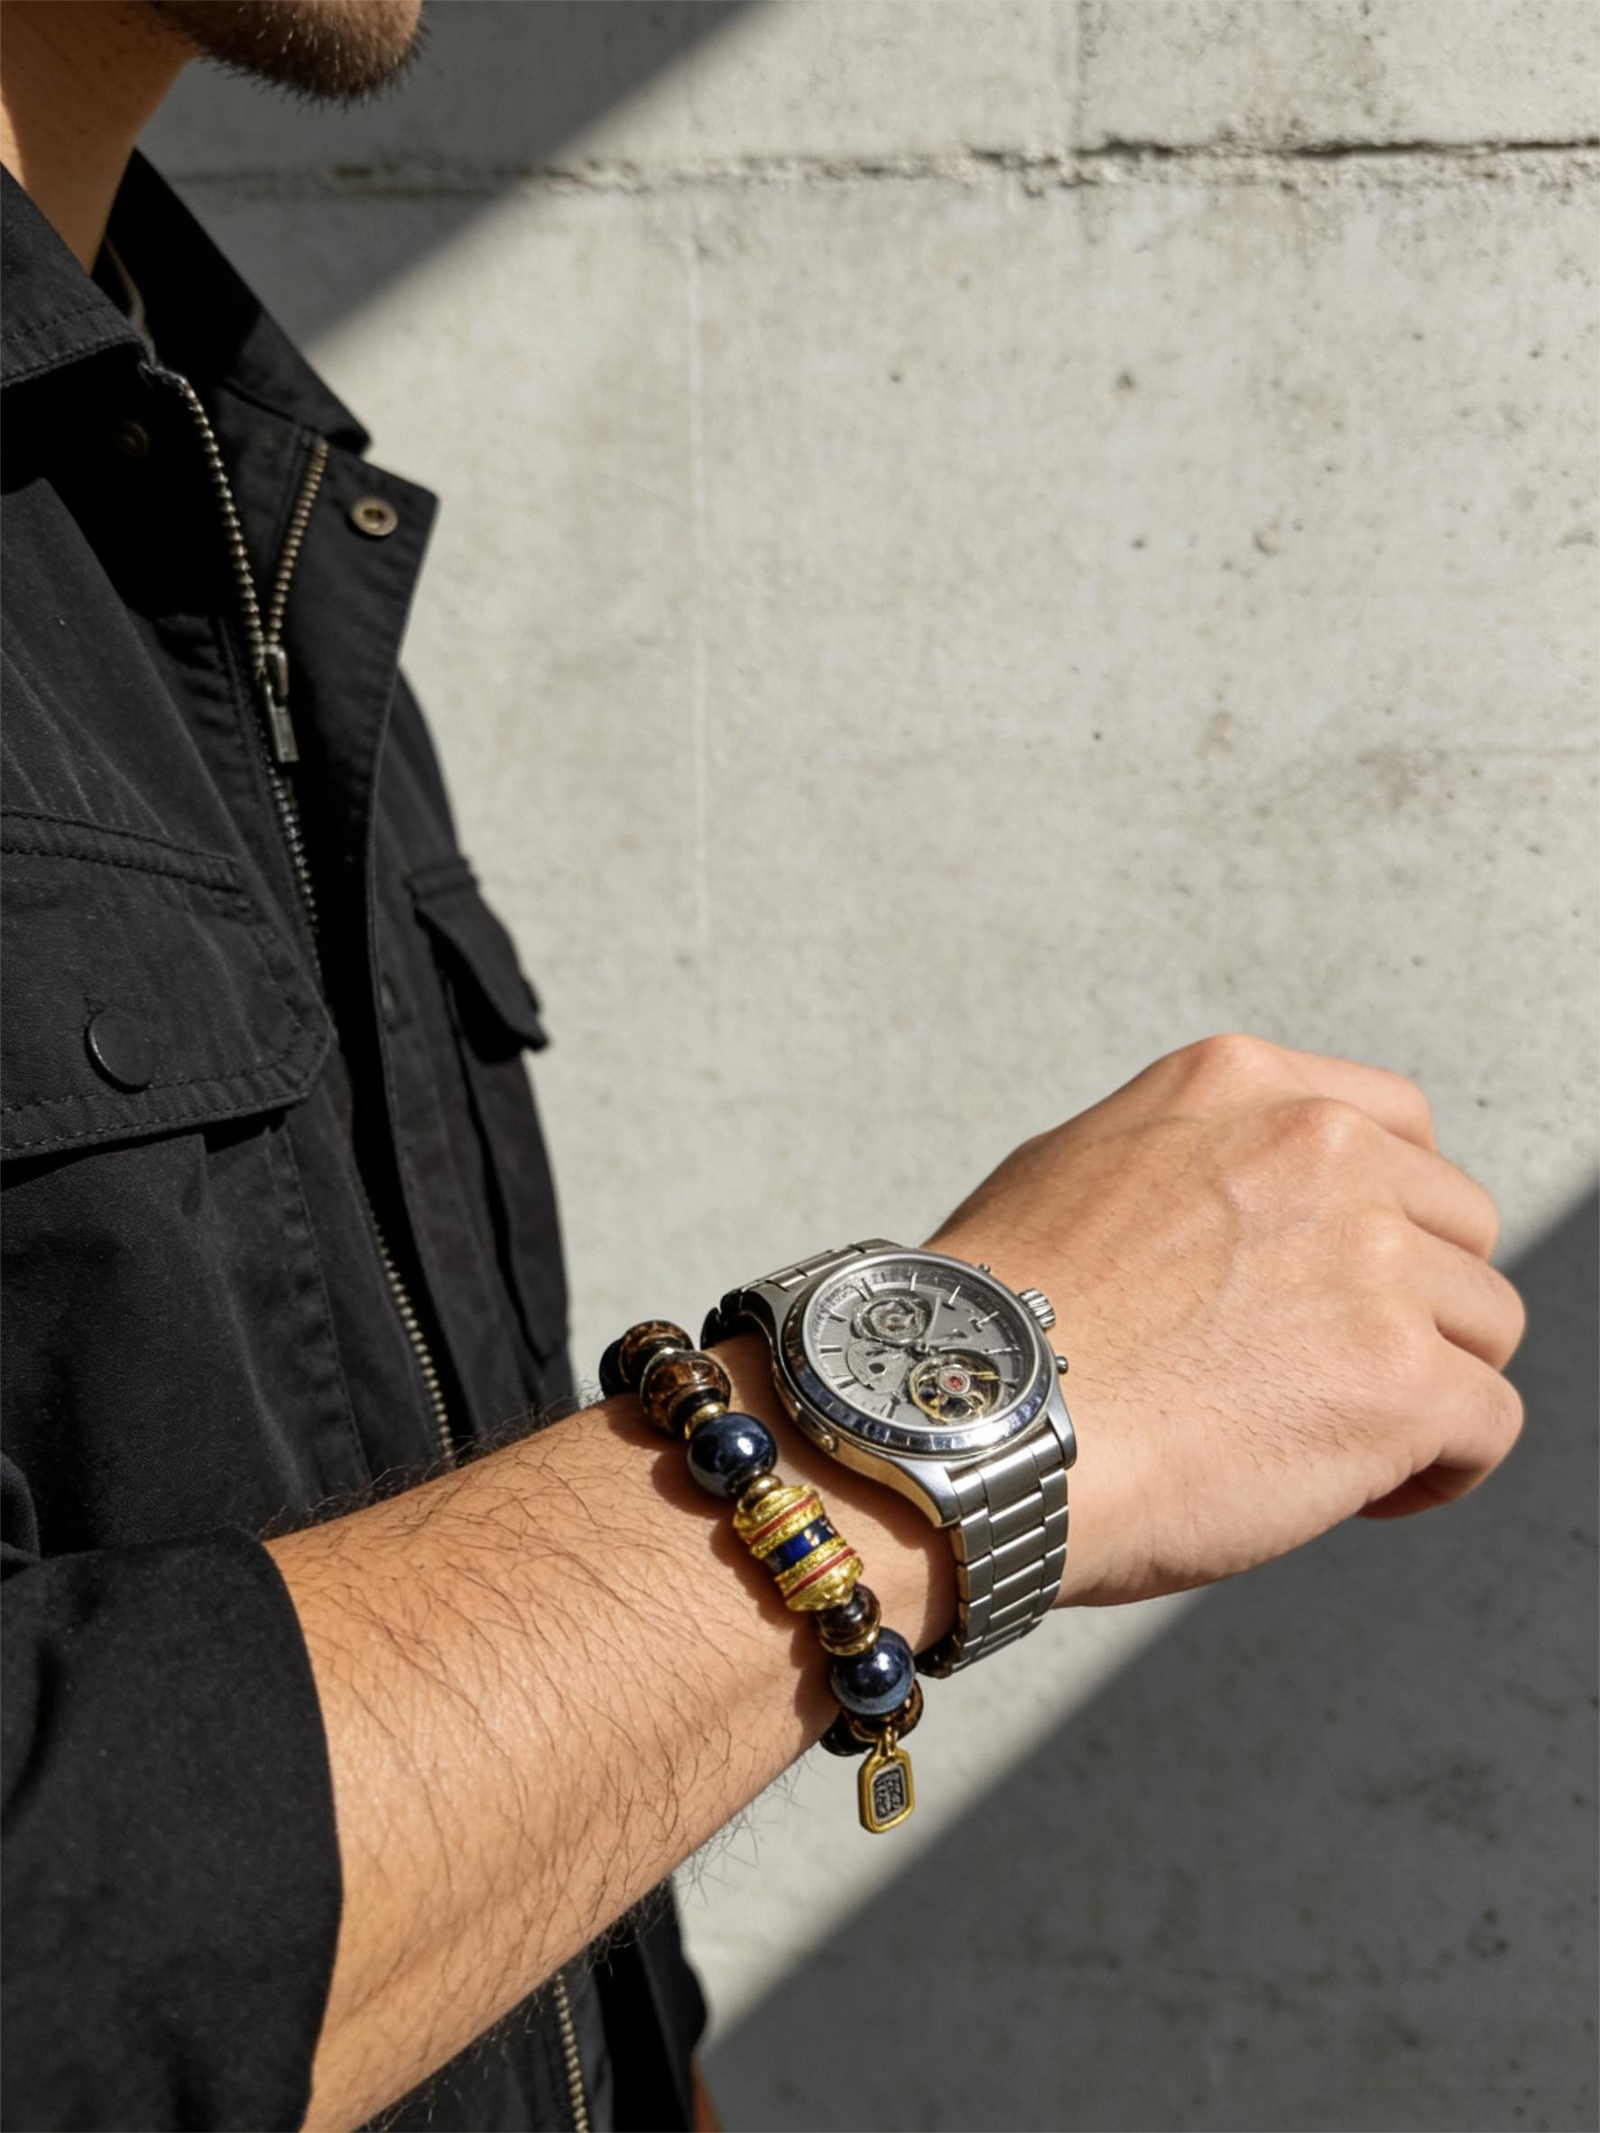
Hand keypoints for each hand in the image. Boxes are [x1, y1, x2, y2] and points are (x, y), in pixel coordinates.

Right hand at [928, 1034, 1525, 1606]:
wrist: (964, 1425)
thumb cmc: (989, 1324)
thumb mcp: (1076, 1167)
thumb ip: (1188, 1163)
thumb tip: (1232, 1218)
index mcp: (1241, 1086)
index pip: (1398, 1126)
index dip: (1388, 1215)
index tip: (1348, 1278)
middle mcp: (1319, 1148)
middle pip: (1456, 1226)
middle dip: (1412, 1304)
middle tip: (1329, 1373)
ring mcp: (1370, 1260)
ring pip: (1485, 1326)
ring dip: (1426, 1386)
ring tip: (1335, 1444)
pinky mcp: (1399, 1378)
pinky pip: (1488, 1426)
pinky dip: (1441, 1469)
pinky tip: (1366, 1494)